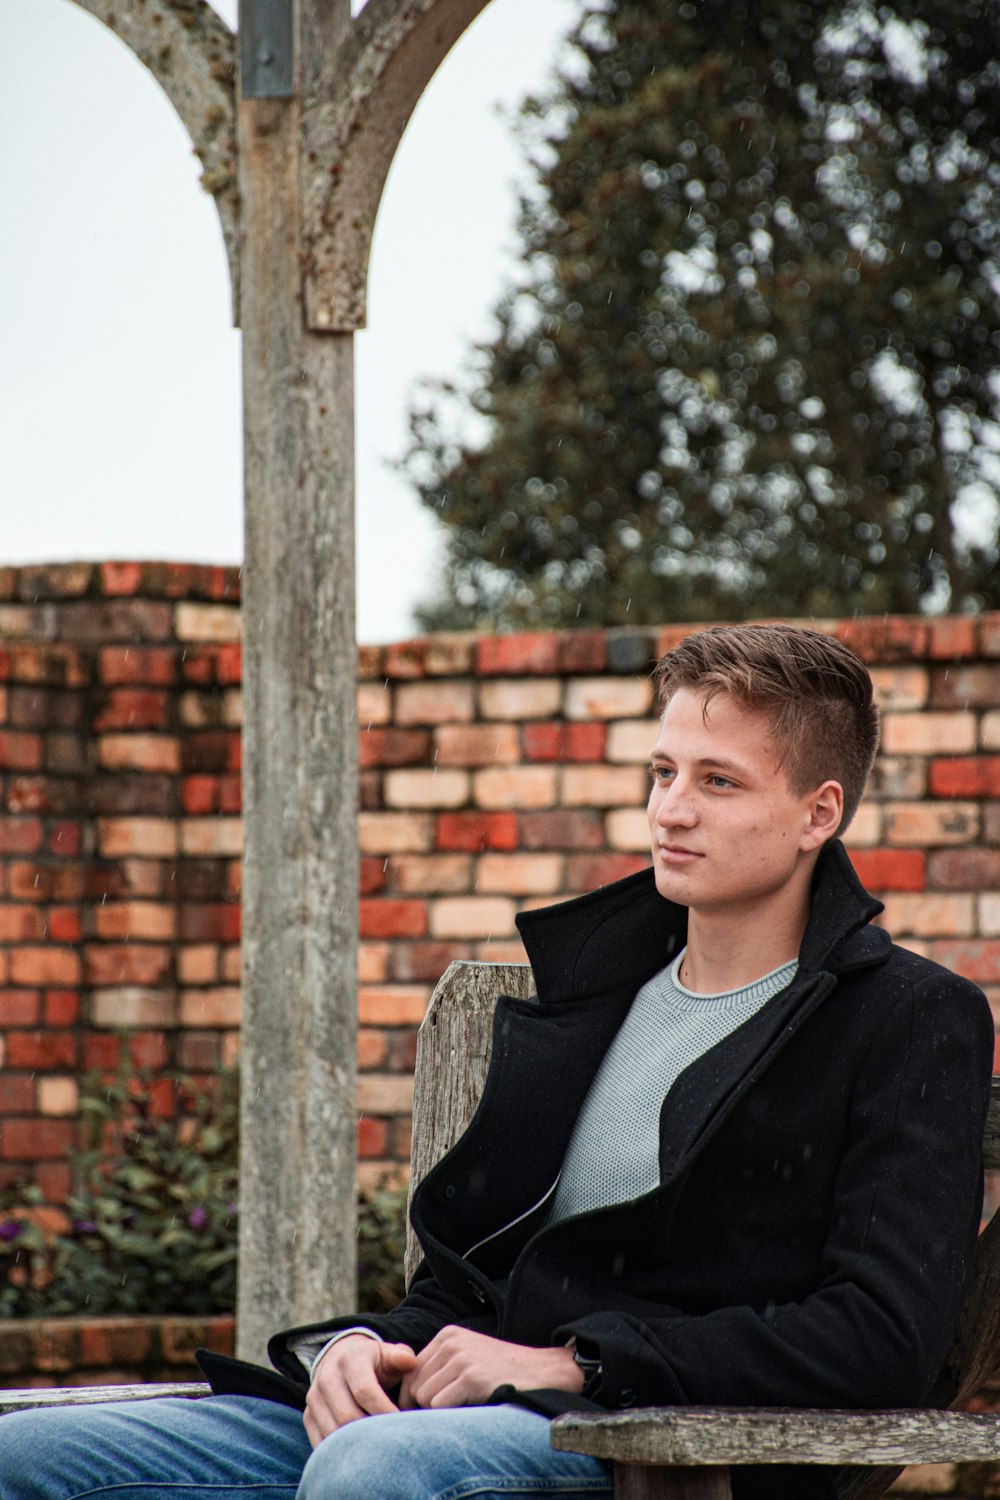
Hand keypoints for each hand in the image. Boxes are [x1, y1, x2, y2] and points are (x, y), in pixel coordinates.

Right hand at [304, 1335, 417, 1446]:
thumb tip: (410, 1360)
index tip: (401, 1424)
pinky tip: (360, 1455)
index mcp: (350, 1360)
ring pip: (333, 1433)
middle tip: (391, 1443)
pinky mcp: (308, 1417)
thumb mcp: (386, 1353)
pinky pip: (321, 1443)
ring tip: (378, 1451)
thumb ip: (400, 1356)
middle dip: (371, 1433)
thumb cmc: (373, 1361)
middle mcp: (327, 1378)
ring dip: (356, 1446)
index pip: (365, 1391)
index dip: (384, 1411)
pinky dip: (340, 1453)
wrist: (340, 1359)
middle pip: (346, 1416)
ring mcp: (314, 1398)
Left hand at [398, 1326, 583, 1410]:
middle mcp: (451, 1343)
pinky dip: (451, 1416)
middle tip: (443, 1419)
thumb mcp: (469, 1359)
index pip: (410, 1372)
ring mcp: (461, 1359)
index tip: (424, 1414)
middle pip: (413, 1386)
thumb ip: (440, 1370)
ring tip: (463, 1411)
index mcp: (448, 1336)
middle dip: (422, 1408)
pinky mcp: (472, 1377)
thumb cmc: (504, 1373)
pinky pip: (439, 1406)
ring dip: (439, 1413)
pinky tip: (470, 1412)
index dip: (412, 1397)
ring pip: (424, 1398)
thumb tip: (406, 1399)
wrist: (544, 1373)